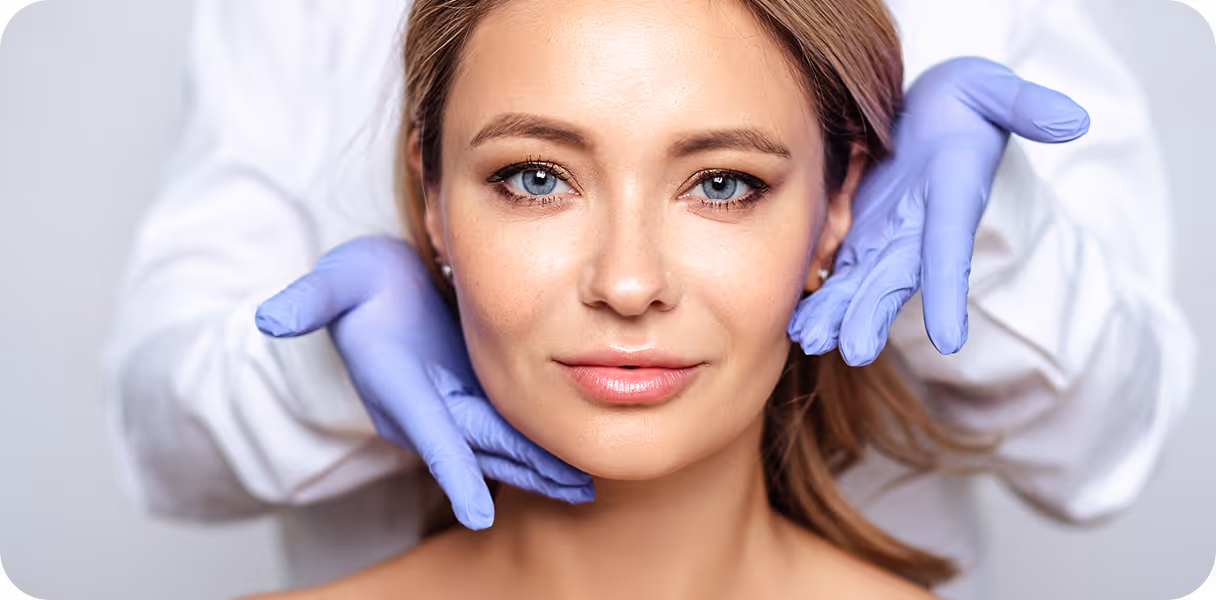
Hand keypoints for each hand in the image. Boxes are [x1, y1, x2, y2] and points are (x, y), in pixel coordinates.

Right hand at [255, 237, 592, 529]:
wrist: (372, 289)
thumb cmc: (357, 283)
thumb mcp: (335, 280)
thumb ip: (309, 299)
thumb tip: (272, 318)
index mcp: (397, 384)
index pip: (428, 433)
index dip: (453, 472)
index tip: (477, 513)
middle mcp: (424, 406)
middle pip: (480, 446)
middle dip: (524, 470)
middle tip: (572, 492)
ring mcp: (449, 403)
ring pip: (499, 443)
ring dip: (539, 465)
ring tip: (582, 487)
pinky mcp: (470, 394)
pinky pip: (507, 427)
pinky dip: (538, 443)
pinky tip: (571, 456)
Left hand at [788, 57, 1090, 364]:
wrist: (935, 115)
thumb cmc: (966, 103)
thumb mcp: (995, 92)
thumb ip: (1026, 106)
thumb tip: (1073, 119)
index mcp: (952, 201)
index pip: (951, 250)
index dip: (948, 293)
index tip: (948, 339)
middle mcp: (919, 232)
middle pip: (896, 277)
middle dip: (875, 313)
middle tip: (855, 350)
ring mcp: (887, 239)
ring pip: (860, 284)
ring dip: (837, 314)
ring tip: (810, 342)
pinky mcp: (859, 236)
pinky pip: (837, 273)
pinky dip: (819, 299)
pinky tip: (795, 327)